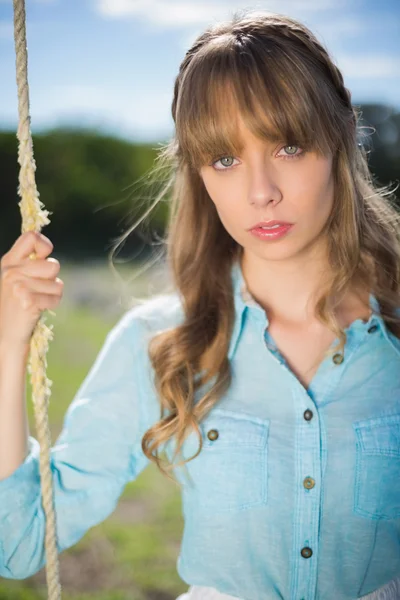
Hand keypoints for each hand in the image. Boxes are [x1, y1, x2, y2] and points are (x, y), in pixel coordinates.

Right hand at [0, 231, 63, 347]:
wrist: (6, 333)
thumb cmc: (16, 303)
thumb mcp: (17, 276)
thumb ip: (30, 260)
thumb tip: (45, 245)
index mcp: (9, 261)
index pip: (32, 237)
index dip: (45, 246)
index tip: (43, 257)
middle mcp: (11, 272)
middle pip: (53, 265)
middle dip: (52, 279)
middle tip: (37, 288)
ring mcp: (18, 287)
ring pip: (57, 283)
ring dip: (53, 292)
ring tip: (38, 298)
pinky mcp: (27, 302)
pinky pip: (56, 297)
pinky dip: (51, 304)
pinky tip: (38, 309)